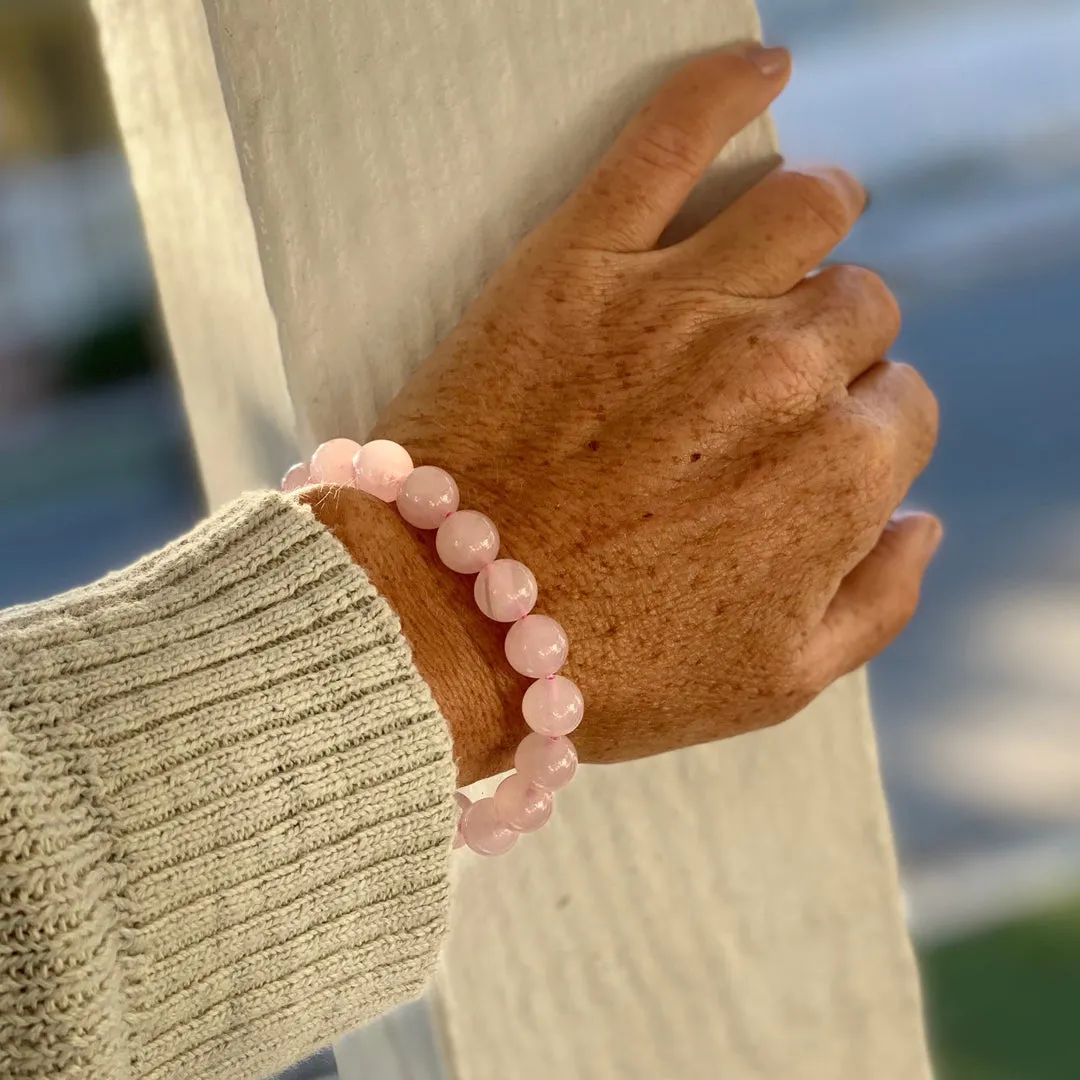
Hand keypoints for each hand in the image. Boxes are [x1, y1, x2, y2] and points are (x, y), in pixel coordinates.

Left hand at [329, 44, 939, 783]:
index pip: (900, 407)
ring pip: (806, 209)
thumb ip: (876, 602)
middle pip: (857, 307)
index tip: (809, 444)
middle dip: (835, 339)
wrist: (445, 628)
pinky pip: (672, 136)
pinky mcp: (583, 263)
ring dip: (820, 218)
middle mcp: (780, 372)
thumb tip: (922, 520)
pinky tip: (765, 70)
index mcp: (838, 474)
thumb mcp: (775, 685)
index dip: (858, 429)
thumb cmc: (607, 666)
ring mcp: (682, 305)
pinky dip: (727, 88)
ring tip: (796, 235)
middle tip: (772, 375)